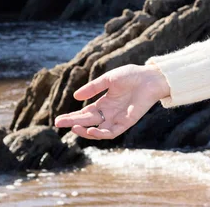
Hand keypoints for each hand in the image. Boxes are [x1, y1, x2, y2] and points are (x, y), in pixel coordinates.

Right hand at [54, 63, 170, 139]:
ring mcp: (118, 118)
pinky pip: (112, 132)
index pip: (85, 113)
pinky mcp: (127, 122)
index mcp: (105, 103)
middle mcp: (110, 113)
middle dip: (73, 123)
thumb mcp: (108, 79)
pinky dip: (101, 134)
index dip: (73, 116)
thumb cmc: (132, 75)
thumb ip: (93, 88)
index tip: (59, 119)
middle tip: (58, 123)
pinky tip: (92, 130)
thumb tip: (76, 97)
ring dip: (86, 131)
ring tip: (74, 128)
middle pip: (88, 122)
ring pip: (98, 131)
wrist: (151, 77)